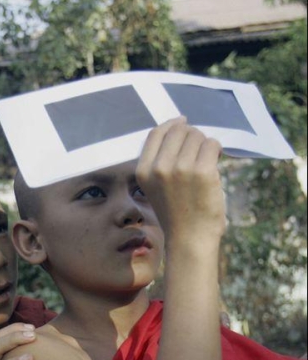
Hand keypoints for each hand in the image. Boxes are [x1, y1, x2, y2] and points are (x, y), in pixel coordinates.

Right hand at [136, 117, 224, 246]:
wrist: (189, 238)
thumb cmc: (176, 212)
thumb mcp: (155, 187)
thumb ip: (160, 162)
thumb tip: (179, 129)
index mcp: (143, 171)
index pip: (156, 134)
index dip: (171, 124)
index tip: (183, 121)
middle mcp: (159, 167)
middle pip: (179, 131)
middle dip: (192, 135)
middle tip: (199, 149)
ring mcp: (180, 169)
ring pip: (198, 136)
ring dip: (205, 144)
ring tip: (206, 160)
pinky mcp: (202, 171)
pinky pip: (212, 145)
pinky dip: (216, 150)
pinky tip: (215, 161)